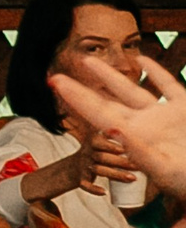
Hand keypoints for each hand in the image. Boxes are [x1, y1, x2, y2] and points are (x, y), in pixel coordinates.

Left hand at [53, 57, 185, 199]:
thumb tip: (112, 130)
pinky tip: (143, 59)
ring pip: (131, 90)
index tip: (54, 83)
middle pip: (105, 102)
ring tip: (88, 62)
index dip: (75, 98)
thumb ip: (138, 150)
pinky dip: (156, 72)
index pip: (95, 113)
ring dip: (110, 76)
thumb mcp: (163, 168)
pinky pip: (168, 86)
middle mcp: (143, 125)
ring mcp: (163, 116)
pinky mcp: (184, 109)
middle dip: (82, 90)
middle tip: (57, 77)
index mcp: (132, 138)